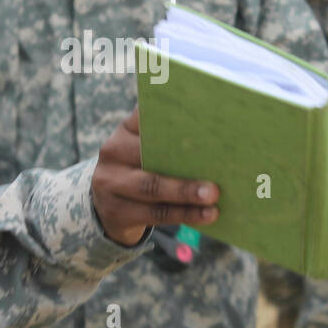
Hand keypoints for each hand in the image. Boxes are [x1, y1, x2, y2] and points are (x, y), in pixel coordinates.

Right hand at [91, 108, 218, 245]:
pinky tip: (205, 214)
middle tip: (213, 172)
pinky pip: (154, 213)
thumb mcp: (147, 150)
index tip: (201, 115)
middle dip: (184, 162)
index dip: (171, 113)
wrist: (109, 207)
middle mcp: (113, 151)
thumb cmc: (143, 171)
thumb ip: (172, 141)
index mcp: (126, 129)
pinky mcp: (115, 211)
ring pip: (152, 187)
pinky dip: (183, 214)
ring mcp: (110, 182)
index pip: (148, 114)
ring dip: (185, 193)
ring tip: (212, 198)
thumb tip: (218, 136)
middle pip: (150, 154)